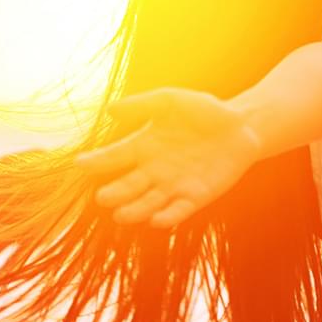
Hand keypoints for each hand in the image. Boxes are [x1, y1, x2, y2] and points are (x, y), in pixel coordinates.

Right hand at [74, 87, 261, 228]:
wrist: (241, 126)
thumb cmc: (204, 111)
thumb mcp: (172, 101)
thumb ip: (143, 105)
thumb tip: (110, 110)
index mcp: (143, 146)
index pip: (115, 156)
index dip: (97, 161)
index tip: (80, 164)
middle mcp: (153, 170)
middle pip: (128, 186)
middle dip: (115, 193)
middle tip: (102, 198)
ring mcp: (173, 185)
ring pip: (149, 202)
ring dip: (135, 210)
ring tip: (121, 215)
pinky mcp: (196, 196)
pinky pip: (179, 209)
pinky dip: (169, 216)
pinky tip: (157, 221)